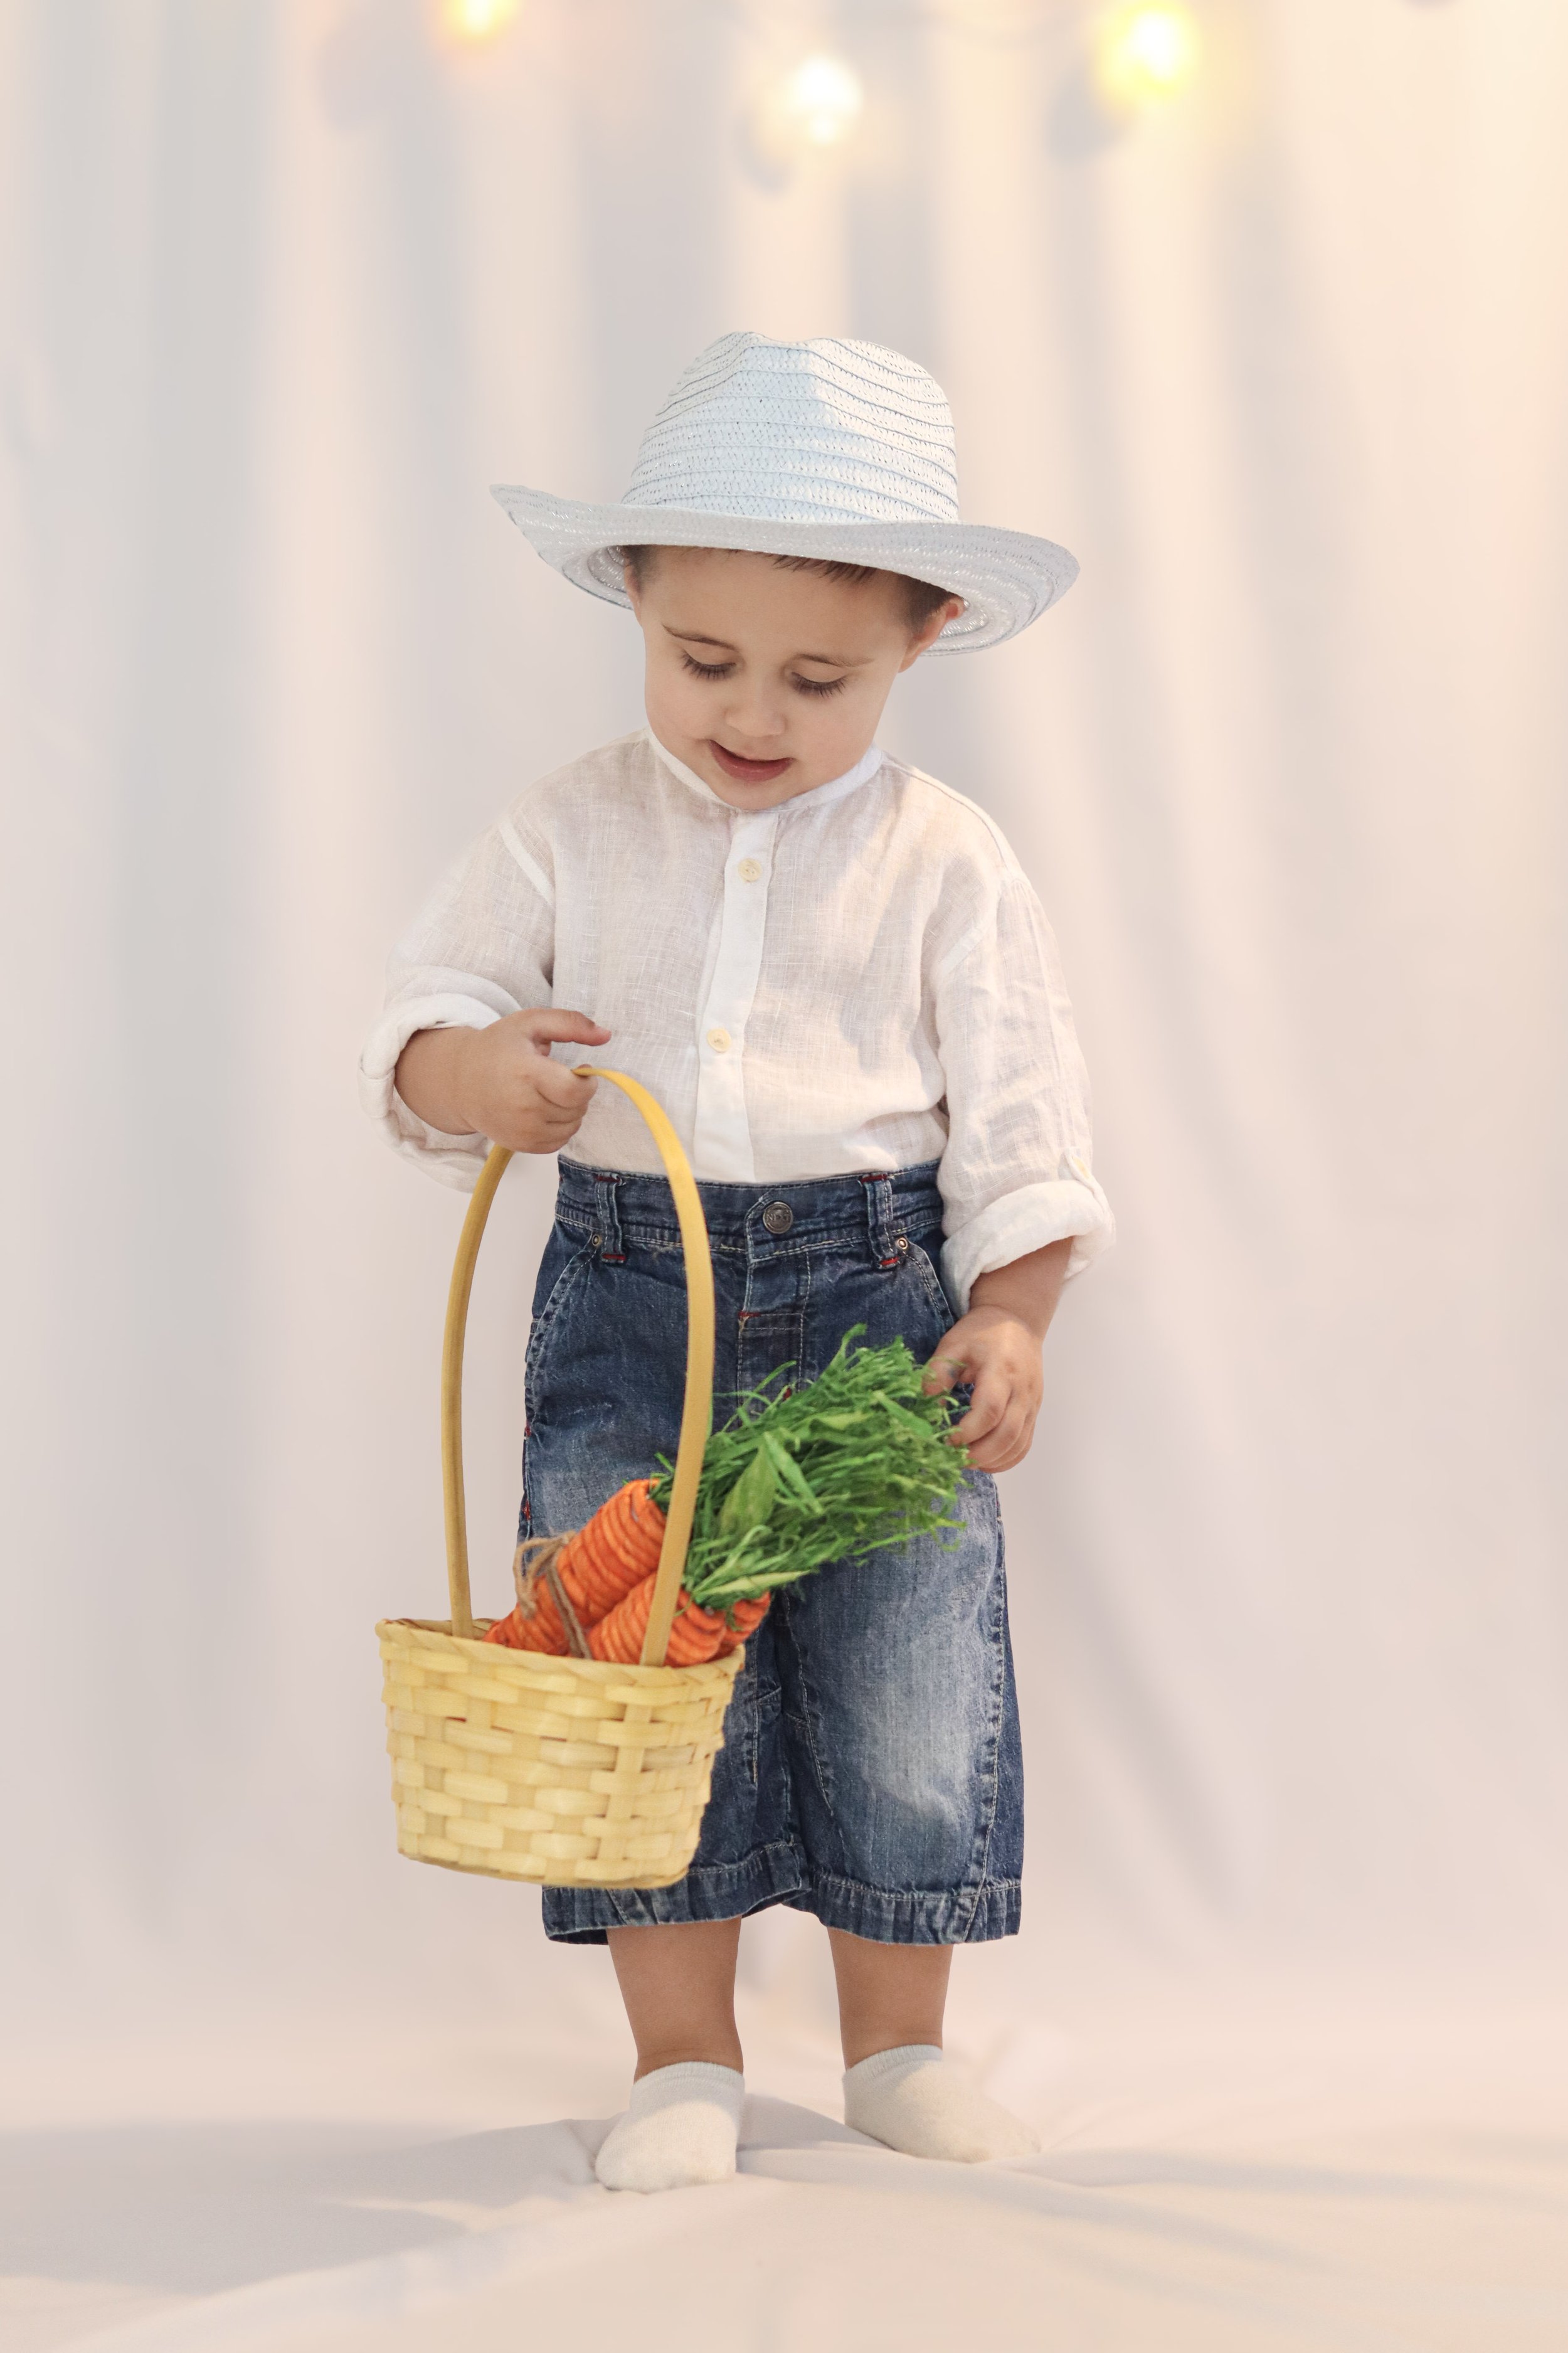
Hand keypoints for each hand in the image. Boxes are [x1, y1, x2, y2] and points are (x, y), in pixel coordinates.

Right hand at [395, 1008, 609, 1152]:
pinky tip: (543, 1109)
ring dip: (571, 1111)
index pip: (576, 1091)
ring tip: (550, 1093)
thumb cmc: (498, 1048)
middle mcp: (522, 1107)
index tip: (580, 1071)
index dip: (588, 1082)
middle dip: (579, 1094)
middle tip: (558, 1079)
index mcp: (526, 1073)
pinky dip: (559, 1126)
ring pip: (572, 1127)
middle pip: (577, 1109)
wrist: (461, 1081)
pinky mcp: (520, 1145)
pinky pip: (559, 1141)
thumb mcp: (531, 1023)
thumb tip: (606, 1035)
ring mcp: (521, 1131)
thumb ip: (571, 1023)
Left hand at [920, 1237, 1071, 1472]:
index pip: (990, 1409)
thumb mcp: (953, 1343)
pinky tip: (985, 1461)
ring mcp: (1032, 1403)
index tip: (946, 1439)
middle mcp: (1022, 1390)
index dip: (968, 1431)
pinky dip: (1006, 1459)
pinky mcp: (1034, 1411)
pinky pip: (1025, 1444)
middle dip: (979, 1453)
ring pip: (1019, 1444)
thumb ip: (938, 1372)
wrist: (1017, 1321)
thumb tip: (928, 1404)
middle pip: (1008, 1433)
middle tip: (954, 1458)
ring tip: (966, 1462)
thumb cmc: (982, 1332)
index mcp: (1001, 1370)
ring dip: (992, 1460)